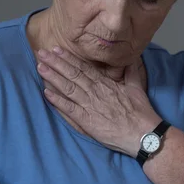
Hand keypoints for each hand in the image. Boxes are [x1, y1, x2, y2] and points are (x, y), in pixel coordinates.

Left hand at [37, 47, 161, 156]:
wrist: (143, 133)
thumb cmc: (141, 113)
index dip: (69, 58)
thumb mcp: (137, 87)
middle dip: (56, 63)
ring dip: (53, 77)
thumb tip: (131, 57)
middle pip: (72, 74)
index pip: (84, 68)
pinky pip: (69, 109)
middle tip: (41, 53)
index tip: (57, 50)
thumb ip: (131, 71)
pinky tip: (46, 93)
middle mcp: (96, 92)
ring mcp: (90, 106)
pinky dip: (57, 101)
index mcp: (106, 84)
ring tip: (40, 67)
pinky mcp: (88, 121)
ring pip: (68, 88)